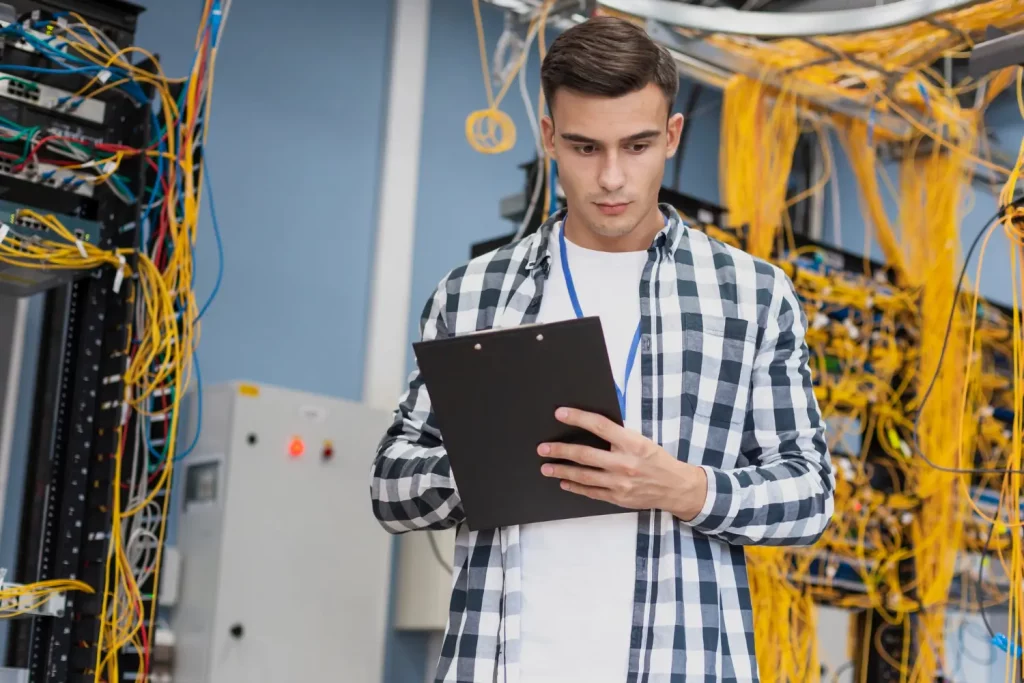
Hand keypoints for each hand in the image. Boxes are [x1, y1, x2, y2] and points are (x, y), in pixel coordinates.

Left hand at [538, 407, 708, 521]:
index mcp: (632, 443)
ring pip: (584, 476)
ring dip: (562, 471)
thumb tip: (591, 424)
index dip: (578, 418)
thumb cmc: (657, 459)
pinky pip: (591, 492)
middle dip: (561, 450)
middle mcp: (624, 463)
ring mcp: (620, 483)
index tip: (560, 413)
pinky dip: (575, 487)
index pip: (600, 426)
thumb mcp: (642, 440)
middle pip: (585, 454)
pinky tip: (563, 482)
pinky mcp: (617, 498)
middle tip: (543, 448)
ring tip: (546, 467)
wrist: (676, 487)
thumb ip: (619, 434)